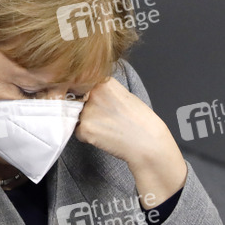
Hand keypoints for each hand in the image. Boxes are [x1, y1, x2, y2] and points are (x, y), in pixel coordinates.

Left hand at [74, 78, 186, 207]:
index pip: (83, 86)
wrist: (148, 142)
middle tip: (106, 119)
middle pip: (77, 101)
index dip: (87, 96)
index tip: (98, 104)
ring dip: (87, 123)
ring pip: (77, 117)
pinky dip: (87, 136)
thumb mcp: (124, 95)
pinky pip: (78, 132)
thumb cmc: (141, 121)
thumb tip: (86, 93)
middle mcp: (93, 93)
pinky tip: (104, 137)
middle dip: (85, 109)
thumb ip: (104, 91)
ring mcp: (87, 111)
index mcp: (104, 82)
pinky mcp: (85, 129)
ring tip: (107, 128)